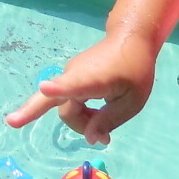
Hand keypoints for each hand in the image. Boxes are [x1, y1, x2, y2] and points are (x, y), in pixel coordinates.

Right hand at [4, 31, 158, 145]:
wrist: (129, 39)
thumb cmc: (135, 70)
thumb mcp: (131, 102)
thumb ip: (109, 121)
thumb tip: (89, 139)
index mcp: (92, 78)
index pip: (72, 84)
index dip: (57, 88)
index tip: (44, 88)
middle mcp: (74, 75)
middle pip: (64, 109)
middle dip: (78, 126)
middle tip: (98, 138)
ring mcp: (69, 75)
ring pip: (66, 107)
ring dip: (83, 120)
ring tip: (105, 124)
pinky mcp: (70, 77)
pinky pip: (68, 102)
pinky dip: (81, 113)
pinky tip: (96, 115)